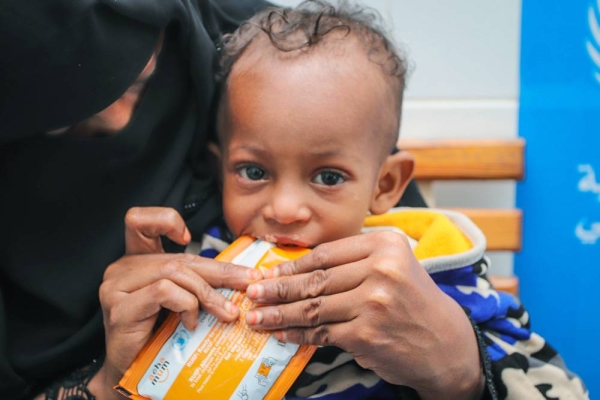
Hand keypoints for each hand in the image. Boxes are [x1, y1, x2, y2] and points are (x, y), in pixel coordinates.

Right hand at [89, 207, 261, 398]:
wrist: (131, 372)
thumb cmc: (156, 337)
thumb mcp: (179, 301)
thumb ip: (194, 281)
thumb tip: (241, 276)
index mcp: (135, 261)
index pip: (140, 221)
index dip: (165, 219)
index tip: (188, 238)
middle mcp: (122, 269)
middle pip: (177, 258)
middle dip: (219, 271)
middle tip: (247, 283)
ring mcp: (116, 286)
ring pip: (174, 273)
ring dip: (208, 293)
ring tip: (225, 313)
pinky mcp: (120, 307)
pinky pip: (164, 291)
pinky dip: (187, 305)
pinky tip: (191, 323)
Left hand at [244, 231, 483, 399]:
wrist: (445, 342)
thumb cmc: (413, 301)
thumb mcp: (393, 266)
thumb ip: (353, 261)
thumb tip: (296, 268)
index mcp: (385, 245)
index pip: (326, 254)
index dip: (292, 265)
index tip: (269, 272)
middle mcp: (382, 270)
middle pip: (316, 280)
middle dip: (278, 288)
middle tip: (252, 293)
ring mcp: (374, 303)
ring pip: (313, 307)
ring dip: (279, 314)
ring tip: (256, 317)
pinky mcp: (367, 334)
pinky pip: (322, 332)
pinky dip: (297, 335)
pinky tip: (281, 334)